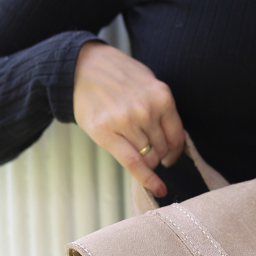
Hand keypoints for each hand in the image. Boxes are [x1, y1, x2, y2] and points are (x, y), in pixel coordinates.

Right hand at [73, 41, 184, 196]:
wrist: (79, 66)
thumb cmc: (115, 74)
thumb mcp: (147, 80)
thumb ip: (161, 105)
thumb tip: (173, 138)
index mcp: (161, 96)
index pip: (177, 136)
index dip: (176, 152)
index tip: (172, 158)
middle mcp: (147, 111)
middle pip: (162, 149)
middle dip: (157, 155)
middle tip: (146, 150)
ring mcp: (127, 122)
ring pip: (149, 157)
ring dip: (146, 160)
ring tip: (132, 147)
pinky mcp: (106, 133)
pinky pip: (133, 163)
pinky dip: (148, 179)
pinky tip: (158, 190)